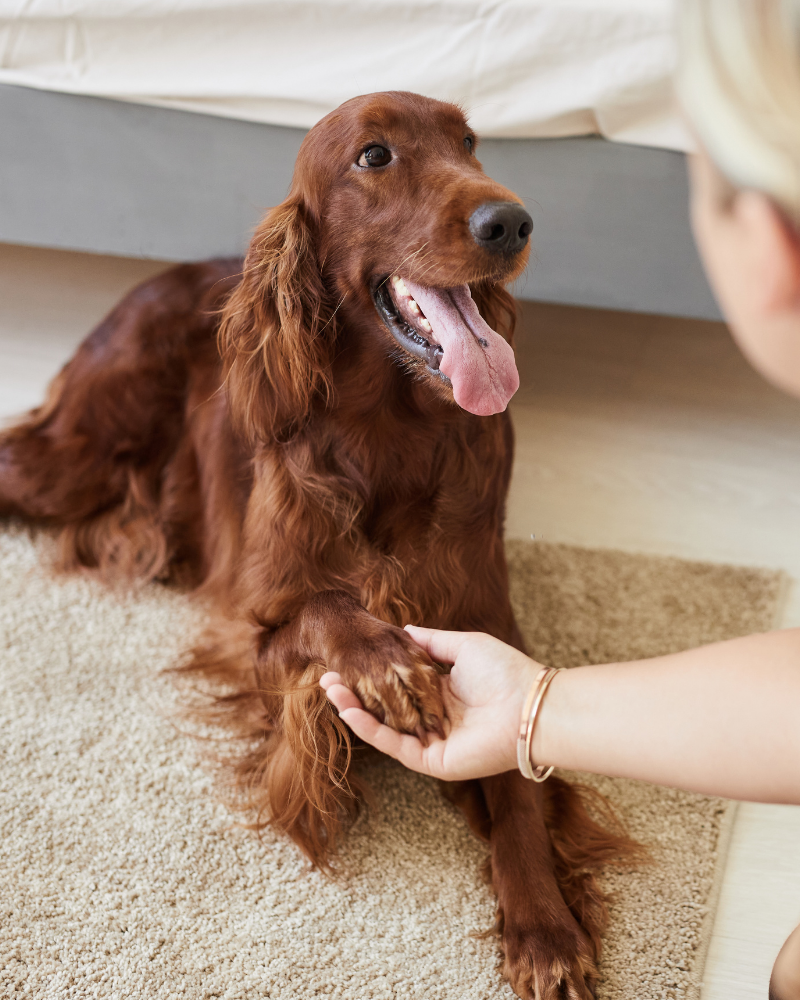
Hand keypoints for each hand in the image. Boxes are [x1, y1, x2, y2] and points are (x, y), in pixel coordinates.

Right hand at [320, 625, 540, 780]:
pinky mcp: (432, 760)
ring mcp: (430, 741)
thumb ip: (432, 642)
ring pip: (384, 726)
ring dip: (354, 710)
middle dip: (354, 693)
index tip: (347, 659)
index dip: (372, 674)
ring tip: (329, 688)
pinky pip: (394, 745)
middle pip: (384, 707)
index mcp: (442, 693)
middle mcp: (433, 718)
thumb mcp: (463, 646)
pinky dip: (370, 729)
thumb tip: (404, 630)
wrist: (528, 705)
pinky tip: (349, 711)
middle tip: (326, 677)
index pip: (398, 685)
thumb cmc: (505, 672)